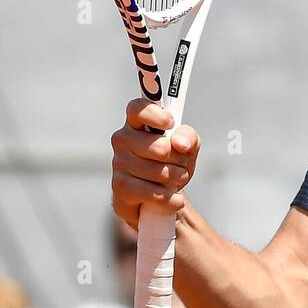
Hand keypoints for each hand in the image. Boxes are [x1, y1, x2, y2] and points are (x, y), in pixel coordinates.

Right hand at [110, 99, 199, 229]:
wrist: (158, 196)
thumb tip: (180, 143)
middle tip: (181, 163)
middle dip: (179, 158)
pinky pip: (152, 192)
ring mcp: (119, 162)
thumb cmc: (170, 163)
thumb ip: (188, 137)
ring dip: (177, 178)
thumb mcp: (187, 147)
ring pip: (159, 171)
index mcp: (137, 122)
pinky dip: (170, 198)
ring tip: (177, 179)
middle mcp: (123, 139)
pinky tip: (175, 199)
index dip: (154, 114)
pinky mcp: (120, 186)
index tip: (170, 123)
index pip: (138, 108)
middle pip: (159, 146)